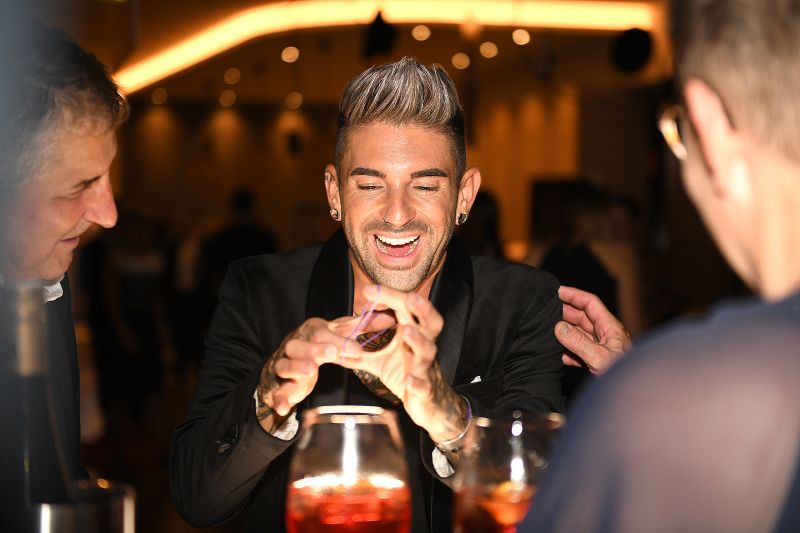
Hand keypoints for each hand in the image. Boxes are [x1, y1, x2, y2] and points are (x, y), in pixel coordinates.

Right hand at [256, 317, 361, 428]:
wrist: (283, 364)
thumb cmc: (314, 346)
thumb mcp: (335, 335)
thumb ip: (359, 327)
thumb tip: (387, 317)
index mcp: (310, 331)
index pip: (322, 332)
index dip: (339, 340)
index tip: (357, 350)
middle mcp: (294, 345)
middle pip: (301, 344)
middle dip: (317, 349)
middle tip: (333, 354)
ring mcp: (284, 366)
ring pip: (285, 365)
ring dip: (297, 367)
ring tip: (311, 371)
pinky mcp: (279, 386)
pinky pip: (277, 393)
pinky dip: (279, 400)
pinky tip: (284, 407)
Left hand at [339, 285, 467, 443]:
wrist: (427, 404)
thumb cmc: (406, 374)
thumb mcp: (379, 360)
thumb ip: (359, 351)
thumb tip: (334, 344)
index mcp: (412, 334)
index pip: (405, 309)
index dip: (390, 297)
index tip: (368, 290)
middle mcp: (422, 346)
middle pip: (429, 322)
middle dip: (422, 309)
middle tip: (410, 298)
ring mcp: (425, 367)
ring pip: (427, 350)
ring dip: (418, 340)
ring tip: (407, 332)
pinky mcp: (425, 390)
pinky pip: (423, 385)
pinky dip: (417, 382)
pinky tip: (410, 380)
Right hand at [556, 285, 631, 374]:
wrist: (633, 396)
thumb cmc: (625, 376)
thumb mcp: (599, 358)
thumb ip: (579, 343)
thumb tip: (559, 328)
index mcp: (610, 328)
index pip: (590, 304)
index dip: (574, 295)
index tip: (558, 291)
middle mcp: (605, 335)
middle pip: (583, 318)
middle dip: (565, 313)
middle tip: (547, 310)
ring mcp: (601, 349)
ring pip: (579, 335)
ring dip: (565, 333)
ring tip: (547, 331)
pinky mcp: (597, 362)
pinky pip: (580, 352)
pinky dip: (568, 352)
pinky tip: (558, 356)